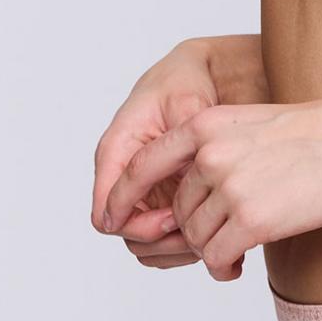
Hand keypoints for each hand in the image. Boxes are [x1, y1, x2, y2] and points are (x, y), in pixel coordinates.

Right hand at [91, 38, 261, 281]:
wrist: (201, 72)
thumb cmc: (185, 81)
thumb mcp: (186, 104)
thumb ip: (181, 147)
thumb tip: (185, 191)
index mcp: (117, 152)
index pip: (106, 212)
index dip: (138, 226)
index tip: (174, 218)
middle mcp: (125, 176)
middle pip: (126, 234)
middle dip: (160, 242)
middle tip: (198, 234)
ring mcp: (144, 188)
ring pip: (145, 242)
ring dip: (174, 248)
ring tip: (210, 236)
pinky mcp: (164, 194)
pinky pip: (165, 234)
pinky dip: (185, 242)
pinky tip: (215, 233)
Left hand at [100, 92, 321, 282]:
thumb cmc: (320, 133)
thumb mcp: (252, 124)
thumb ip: (214, 148)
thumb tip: (190, 191)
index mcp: (206, 125)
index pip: (142, 164)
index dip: (122, 196)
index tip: (113, 220)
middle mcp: (210, 154)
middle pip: (176, 209)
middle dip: (193, 229)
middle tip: (221, 237)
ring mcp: (230, 188)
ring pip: (193, 236)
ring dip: (211, 249)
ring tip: (233, 251)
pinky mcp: (252, 220)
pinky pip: (215, 258)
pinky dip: (222, 268)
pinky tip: (238, 266)